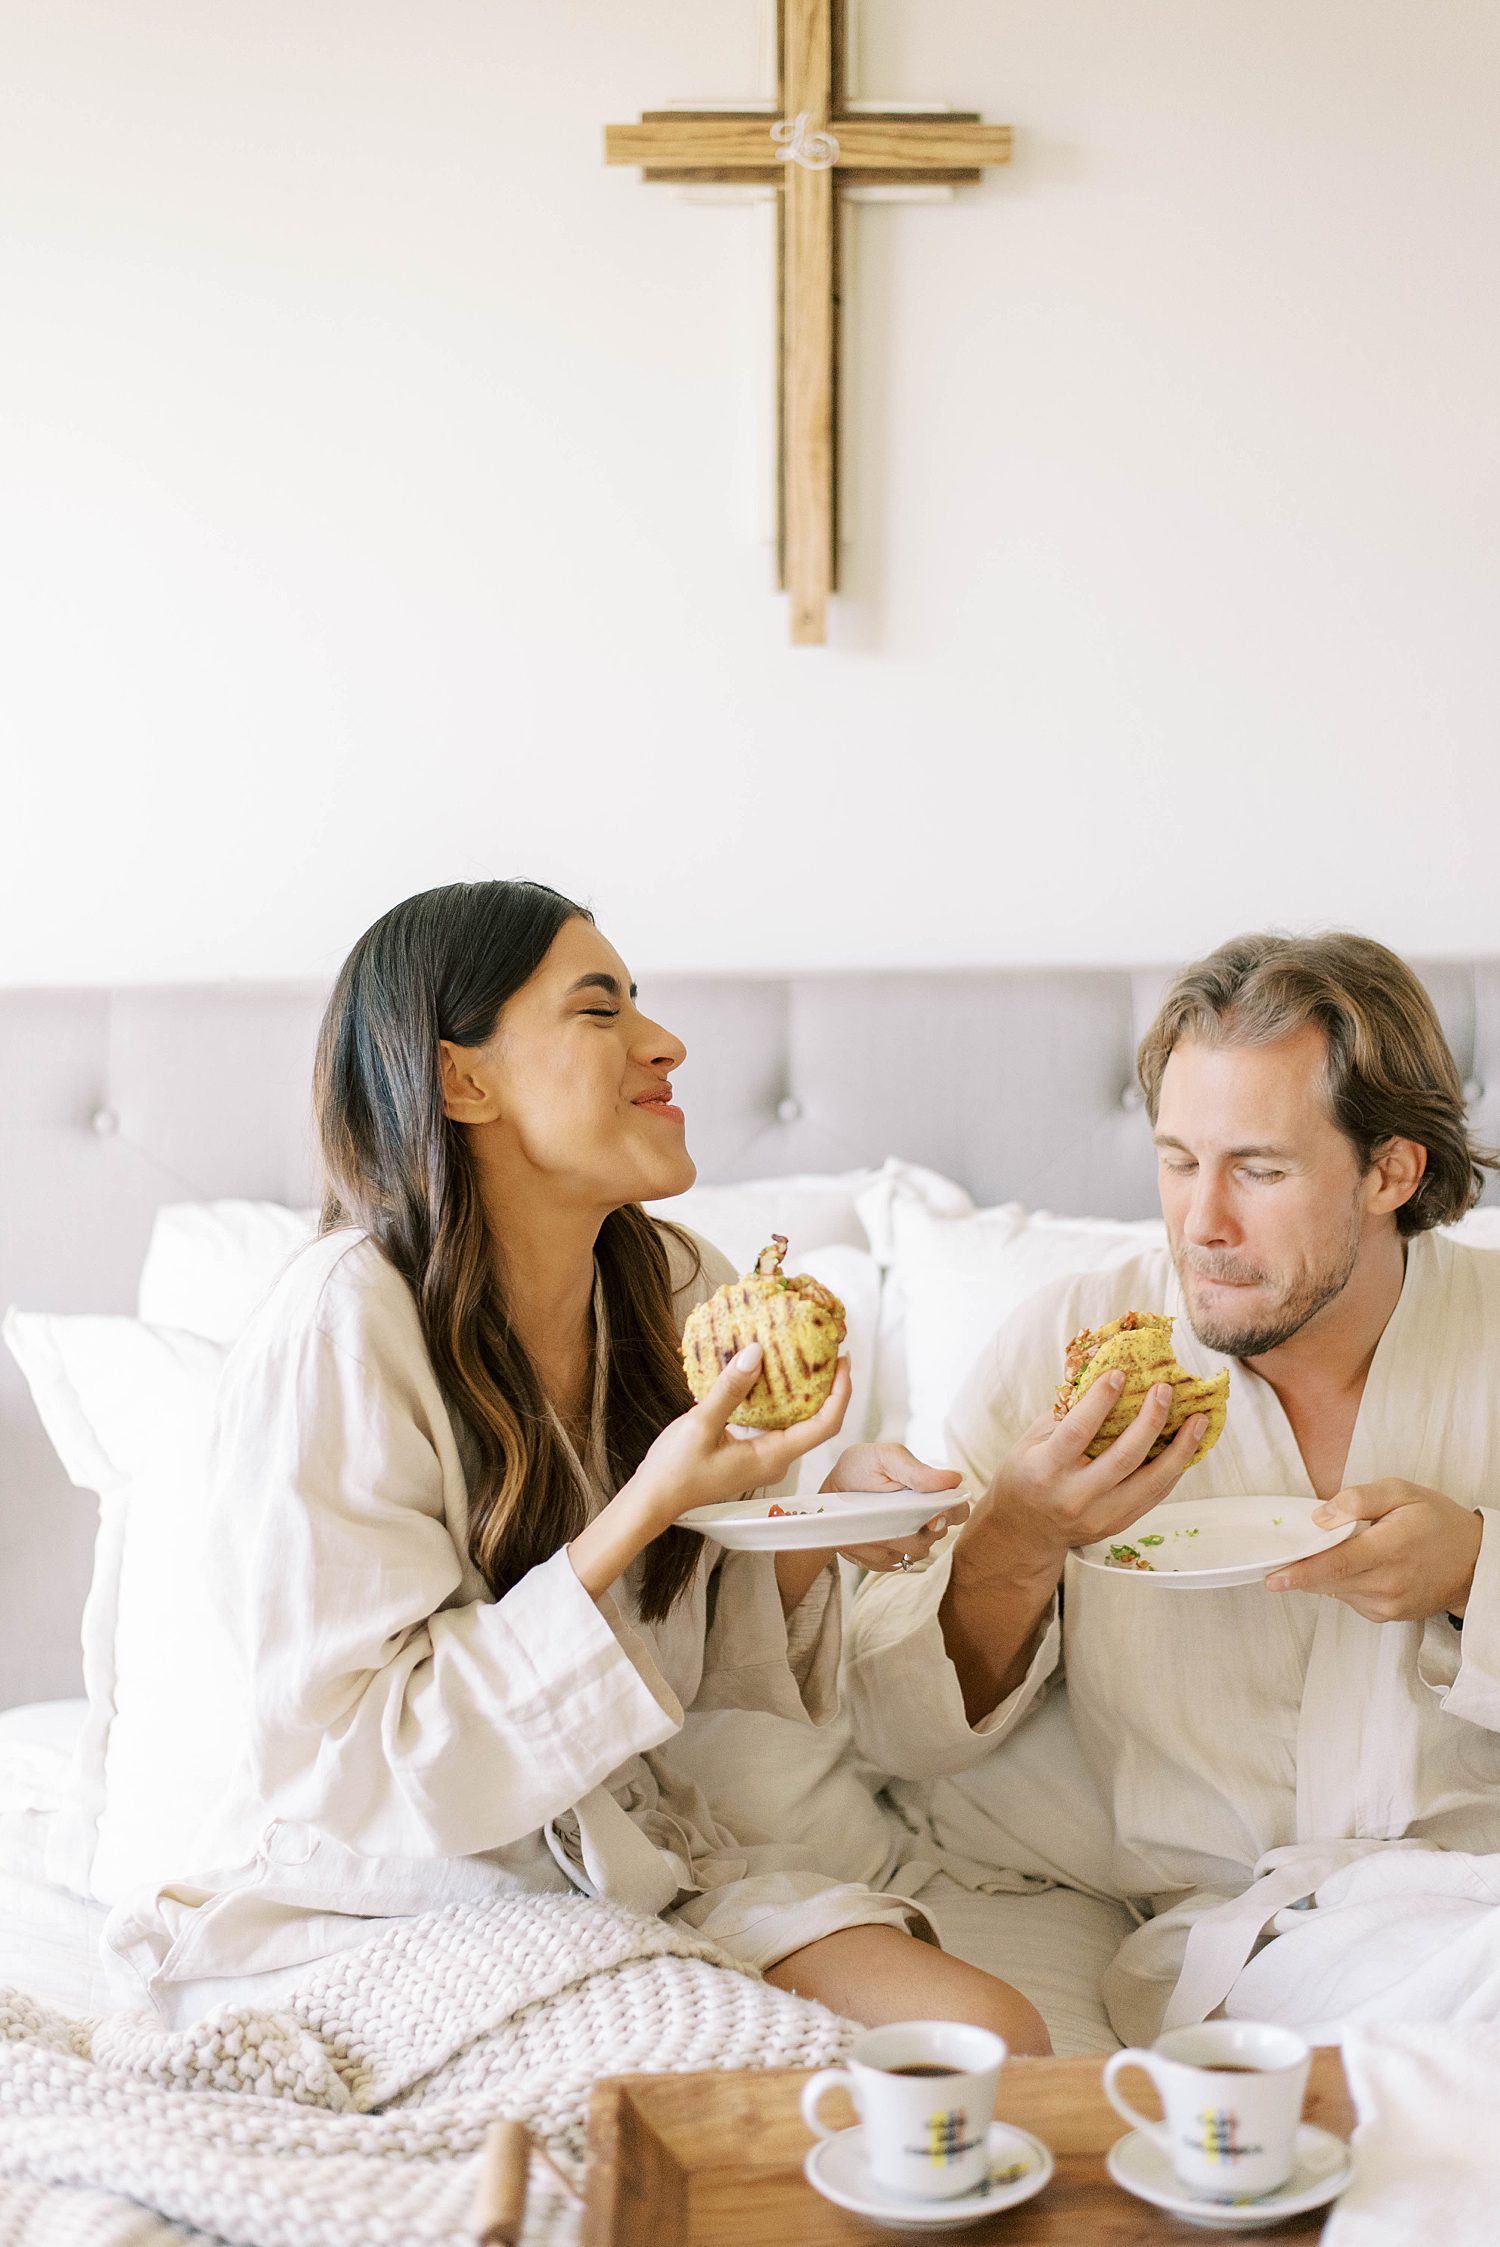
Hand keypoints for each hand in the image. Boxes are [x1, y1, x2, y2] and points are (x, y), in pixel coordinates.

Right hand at [571, 1346, 852, 1603]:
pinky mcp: (748, 1453)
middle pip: (815, 1421)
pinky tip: (763, 1375)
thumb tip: (756, 1353)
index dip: (840, 1393)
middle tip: (822, 1350)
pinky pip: (773, 1423)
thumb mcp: (700, 1424)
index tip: (843, 1362)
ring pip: (794, 1421)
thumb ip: (730, 1389)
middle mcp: (774, 1460)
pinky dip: (775, 1399)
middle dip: (825, 1386)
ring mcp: (762, 1458)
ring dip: (800, 1391)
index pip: (824, 1425)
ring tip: (798, 1355)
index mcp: (772, 1456)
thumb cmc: (675, 1471)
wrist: (653, 1500)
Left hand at [818, 1443, 967, 1572]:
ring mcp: (906, 1541)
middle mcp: (924, 1520)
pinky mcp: (887, 1558)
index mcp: (930, 1493)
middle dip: (913, 1529)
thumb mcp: (884, 1458)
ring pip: (912, 1553)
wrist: (830, 1493)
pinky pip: (886, 1563)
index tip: (932, 1517)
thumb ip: (916, 1469)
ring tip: (865, 1519)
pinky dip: (869, 1549)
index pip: (959, 1510)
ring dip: (887, 1537)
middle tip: (888, 1515)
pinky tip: (858, 1533)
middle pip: (936, 1537)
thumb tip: (955, 1479)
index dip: (952, 1515)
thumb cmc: (860, 1468)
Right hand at [956, 1369, 1208, 1593]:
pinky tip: (1187, 1448)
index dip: (1100, 1401)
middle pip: (1124, 1457)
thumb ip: (1066, 1415)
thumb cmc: (1026, 1475)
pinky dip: (1173, 1470)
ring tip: (1198, 1421)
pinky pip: (1154, 1496)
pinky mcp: (1117, 1525)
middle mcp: (1074, 1497)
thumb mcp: (1031, 1442)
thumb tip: (1105, 1378)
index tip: (1120, 1374)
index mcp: (1046, 1470)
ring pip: (1150, 1482)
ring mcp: (1099, 1516)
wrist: (1024, 1532)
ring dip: (1180, 1449)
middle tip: (1166, 1390)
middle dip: (1150, 1420)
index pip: (1079, 1432)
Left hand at [1266, 1480, 1483, 1620]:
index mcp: (1390, 1549)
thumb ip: (1358, 1500)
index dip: (1301, 1572)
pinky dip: (1344, 1584)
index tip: (1273, 1577)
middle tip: (1278, 1565)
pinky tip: (1358, 1567)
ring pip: (1337, 1591)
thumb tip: (1320, 1517)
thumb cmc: (1438, 1522)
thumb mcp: (1401, 1492)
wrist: (1474, 1561)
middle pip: (1330, 1581)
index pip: (1337, 1564)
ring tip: (1338, 1552)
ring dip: (1325, 1575)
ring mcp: (1389, 1604)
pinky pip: (1351, 1599)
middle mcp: (1389, 1583)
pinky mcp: (1389, 1615)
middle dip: (1300, 1573)